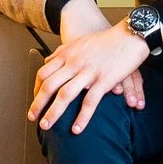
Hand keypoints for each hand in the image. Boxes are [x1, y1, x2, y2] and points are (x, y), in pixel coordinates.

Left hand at [34, 9, 150, 133]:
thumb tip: (47, 60)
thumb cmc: (107, 39)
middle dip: (38, 104)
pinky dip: (82, 117)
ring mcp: (88, 72)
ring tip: (46, 126)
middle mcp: (75, 63)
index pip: (43, 73)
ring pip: (65, 95)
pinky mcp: (104, 80)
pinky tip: (76, 129)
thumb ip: (63, 52)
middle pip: (49, 86)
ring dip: (53, 113)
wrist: (130, 35)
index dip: (36, 89)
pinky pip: (90, 102)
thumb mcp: (80, 42)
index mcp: (68, 54)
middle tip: (32, 117)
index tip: (35, 100)